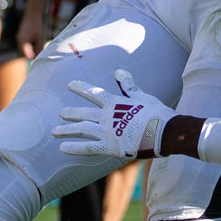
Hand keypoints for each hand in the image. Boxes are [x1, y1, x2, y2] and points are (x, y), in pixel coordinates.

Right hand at [17, 9, 48, 59]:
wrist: (32, 14)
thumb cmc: (37, 25)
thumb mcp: (40, 37)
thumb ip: (39, 47)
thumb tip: (39, 55)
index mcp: (23, 41)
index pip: (25, 54)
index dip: (31, 57)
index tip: (36, 58)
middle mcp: (19, 40)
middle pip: (22, 52)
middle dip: (29, 55)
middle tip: (38, 54)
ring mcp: (19, 37)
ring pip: (22, 48)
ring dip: (28, 51)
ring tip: (37, 48)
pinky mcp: (20, 35)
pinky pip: (22, 44)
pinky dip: (27, 46)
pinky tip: (34, 43)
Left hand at [55, 70, 177, 158]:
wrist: (165, 132)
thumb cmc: (157, 113)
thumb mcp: (142, 96)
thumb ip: (128, 86)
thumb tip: (119, 72)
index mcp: (115, 103)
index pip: (94, 93)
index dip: (81, 88)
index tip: (69, 85)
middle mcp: (107, 116)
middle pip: (84, 113)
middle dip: (71, 113)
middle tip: (61, 113)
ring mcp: (107, 132)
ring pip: (81, 130)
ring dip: (67, 130)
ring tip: (55, 131)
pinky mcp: (110, 147)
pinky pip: (88, 148)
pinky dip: (74, 148)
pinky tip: (62, 149)